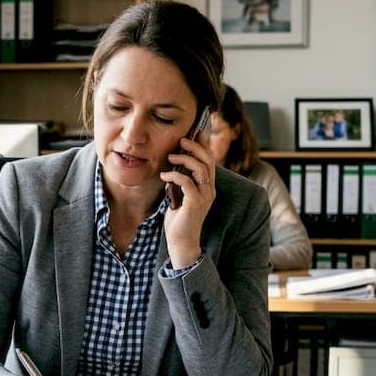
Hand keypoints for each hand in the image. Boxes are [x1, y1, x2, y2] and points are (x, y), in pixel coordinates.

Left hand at [161, 136, 215, 266]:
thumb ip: (181, 183)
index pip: (210, 161)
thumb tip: (172, 167)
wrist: (181, 242)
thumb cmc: (178, 221)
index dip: (204, 146)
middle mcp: (209, 190)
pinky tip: (165, 175)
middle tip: (182, 140)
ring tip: (171, 157)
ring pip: (200, 169)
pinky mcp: (195, 203)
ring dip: (185, 159)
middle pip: (209, 161)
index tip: (196, 133)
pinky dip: (175, 175)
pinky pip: (187, 182)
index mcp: (207, 187)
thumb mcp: (180, 197)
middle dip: (196, 147)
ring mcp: (204, 197)